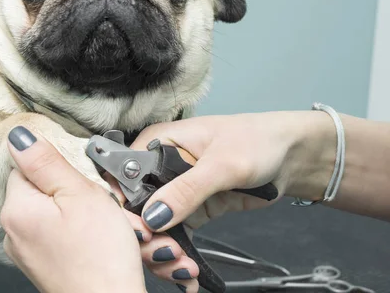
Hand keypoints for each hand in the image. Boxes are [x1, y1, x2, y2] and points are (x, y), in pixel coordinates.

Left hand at [0, 126, 146, 292]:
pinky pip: (52, 232)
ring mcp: (24, 251)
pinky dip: (70, 231)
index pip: (25, 164)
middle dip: (66, 189)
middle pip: (36, 187)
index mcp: (16, 208)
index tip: (78, 179)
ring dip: (71, 210)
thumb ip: (47, 161)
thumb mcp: (79, 193)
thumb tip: (19, 136)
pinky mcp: (39, 264)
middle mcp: (11, 231)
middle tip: (91, 204)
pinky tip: (89, 240)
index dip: (57, 166)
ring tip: (94, 224)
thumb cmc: (101, 257)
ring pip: (47, 210)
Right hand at [125, 111, 336, 287]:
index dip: (125, 206)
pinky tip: (188, 276)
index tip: (140, 232)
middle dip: (147, 237)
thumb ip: (186, 189)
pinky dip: (179, 257)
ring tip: (183, 268)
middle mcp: (160, 167)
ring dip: (163, 253)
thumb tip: (154, 215)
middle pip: (136, 208)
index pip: (125, 176)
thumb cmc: (257, 140)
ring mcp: (175, 192)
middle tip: (167, 254)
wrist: (291, 157)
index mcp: (157, 142)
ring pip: (154, 228)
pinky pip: (176, 237)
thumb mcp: (222, 163)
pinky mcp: (191, 210)